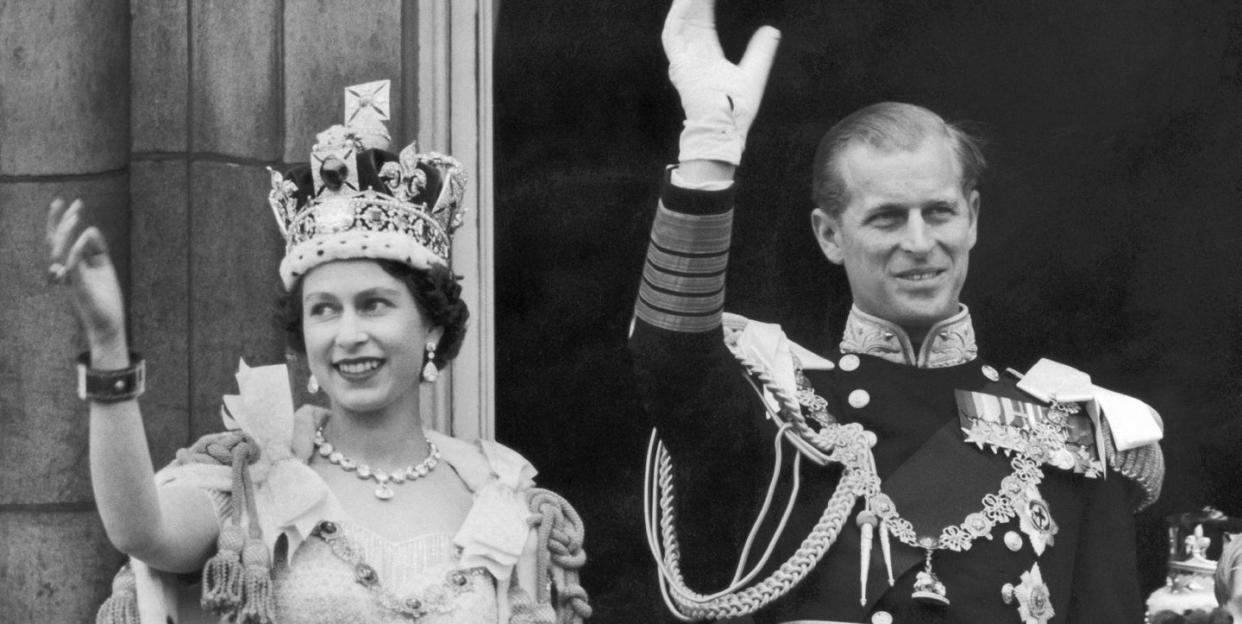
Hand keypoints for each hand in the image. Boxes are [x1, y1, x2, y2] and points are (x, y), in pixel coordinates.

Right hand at [46, 198, 127, 354]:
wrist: (108, 323)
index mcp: (71, 264)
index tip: (73, 202)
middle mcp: (66, 270)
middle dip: (62, 221)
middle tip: (74, 204)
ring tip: (76, 216)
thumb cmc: (104, 297)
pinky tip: (85, 235)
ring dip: (66, 232)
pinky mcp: (79, 287)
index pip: (61, 239)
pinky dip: (77, 249)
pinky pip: (72, 265)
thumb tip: (91, 229)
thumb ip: (97, 249)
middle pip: (55, 242)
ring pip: (58, 251)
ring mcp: (70, 278)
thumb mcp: (103, 267)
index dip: (63, 220)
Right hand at [663, 0, 779, 165]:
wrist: (727, 128)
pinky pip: (674, 32)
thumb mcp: (754, 71)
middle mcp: (692, 56)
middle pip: (691, 18)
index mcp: (706, 57)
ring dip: (687, 2)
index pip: (703, 23)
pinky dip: (680, 14)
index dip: (706, 5)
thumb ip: (761, 50)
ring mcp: (683, 59)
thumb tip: (772, 30)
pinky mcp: (679, 63)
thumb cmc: (737, 109)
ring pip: (680, 20)